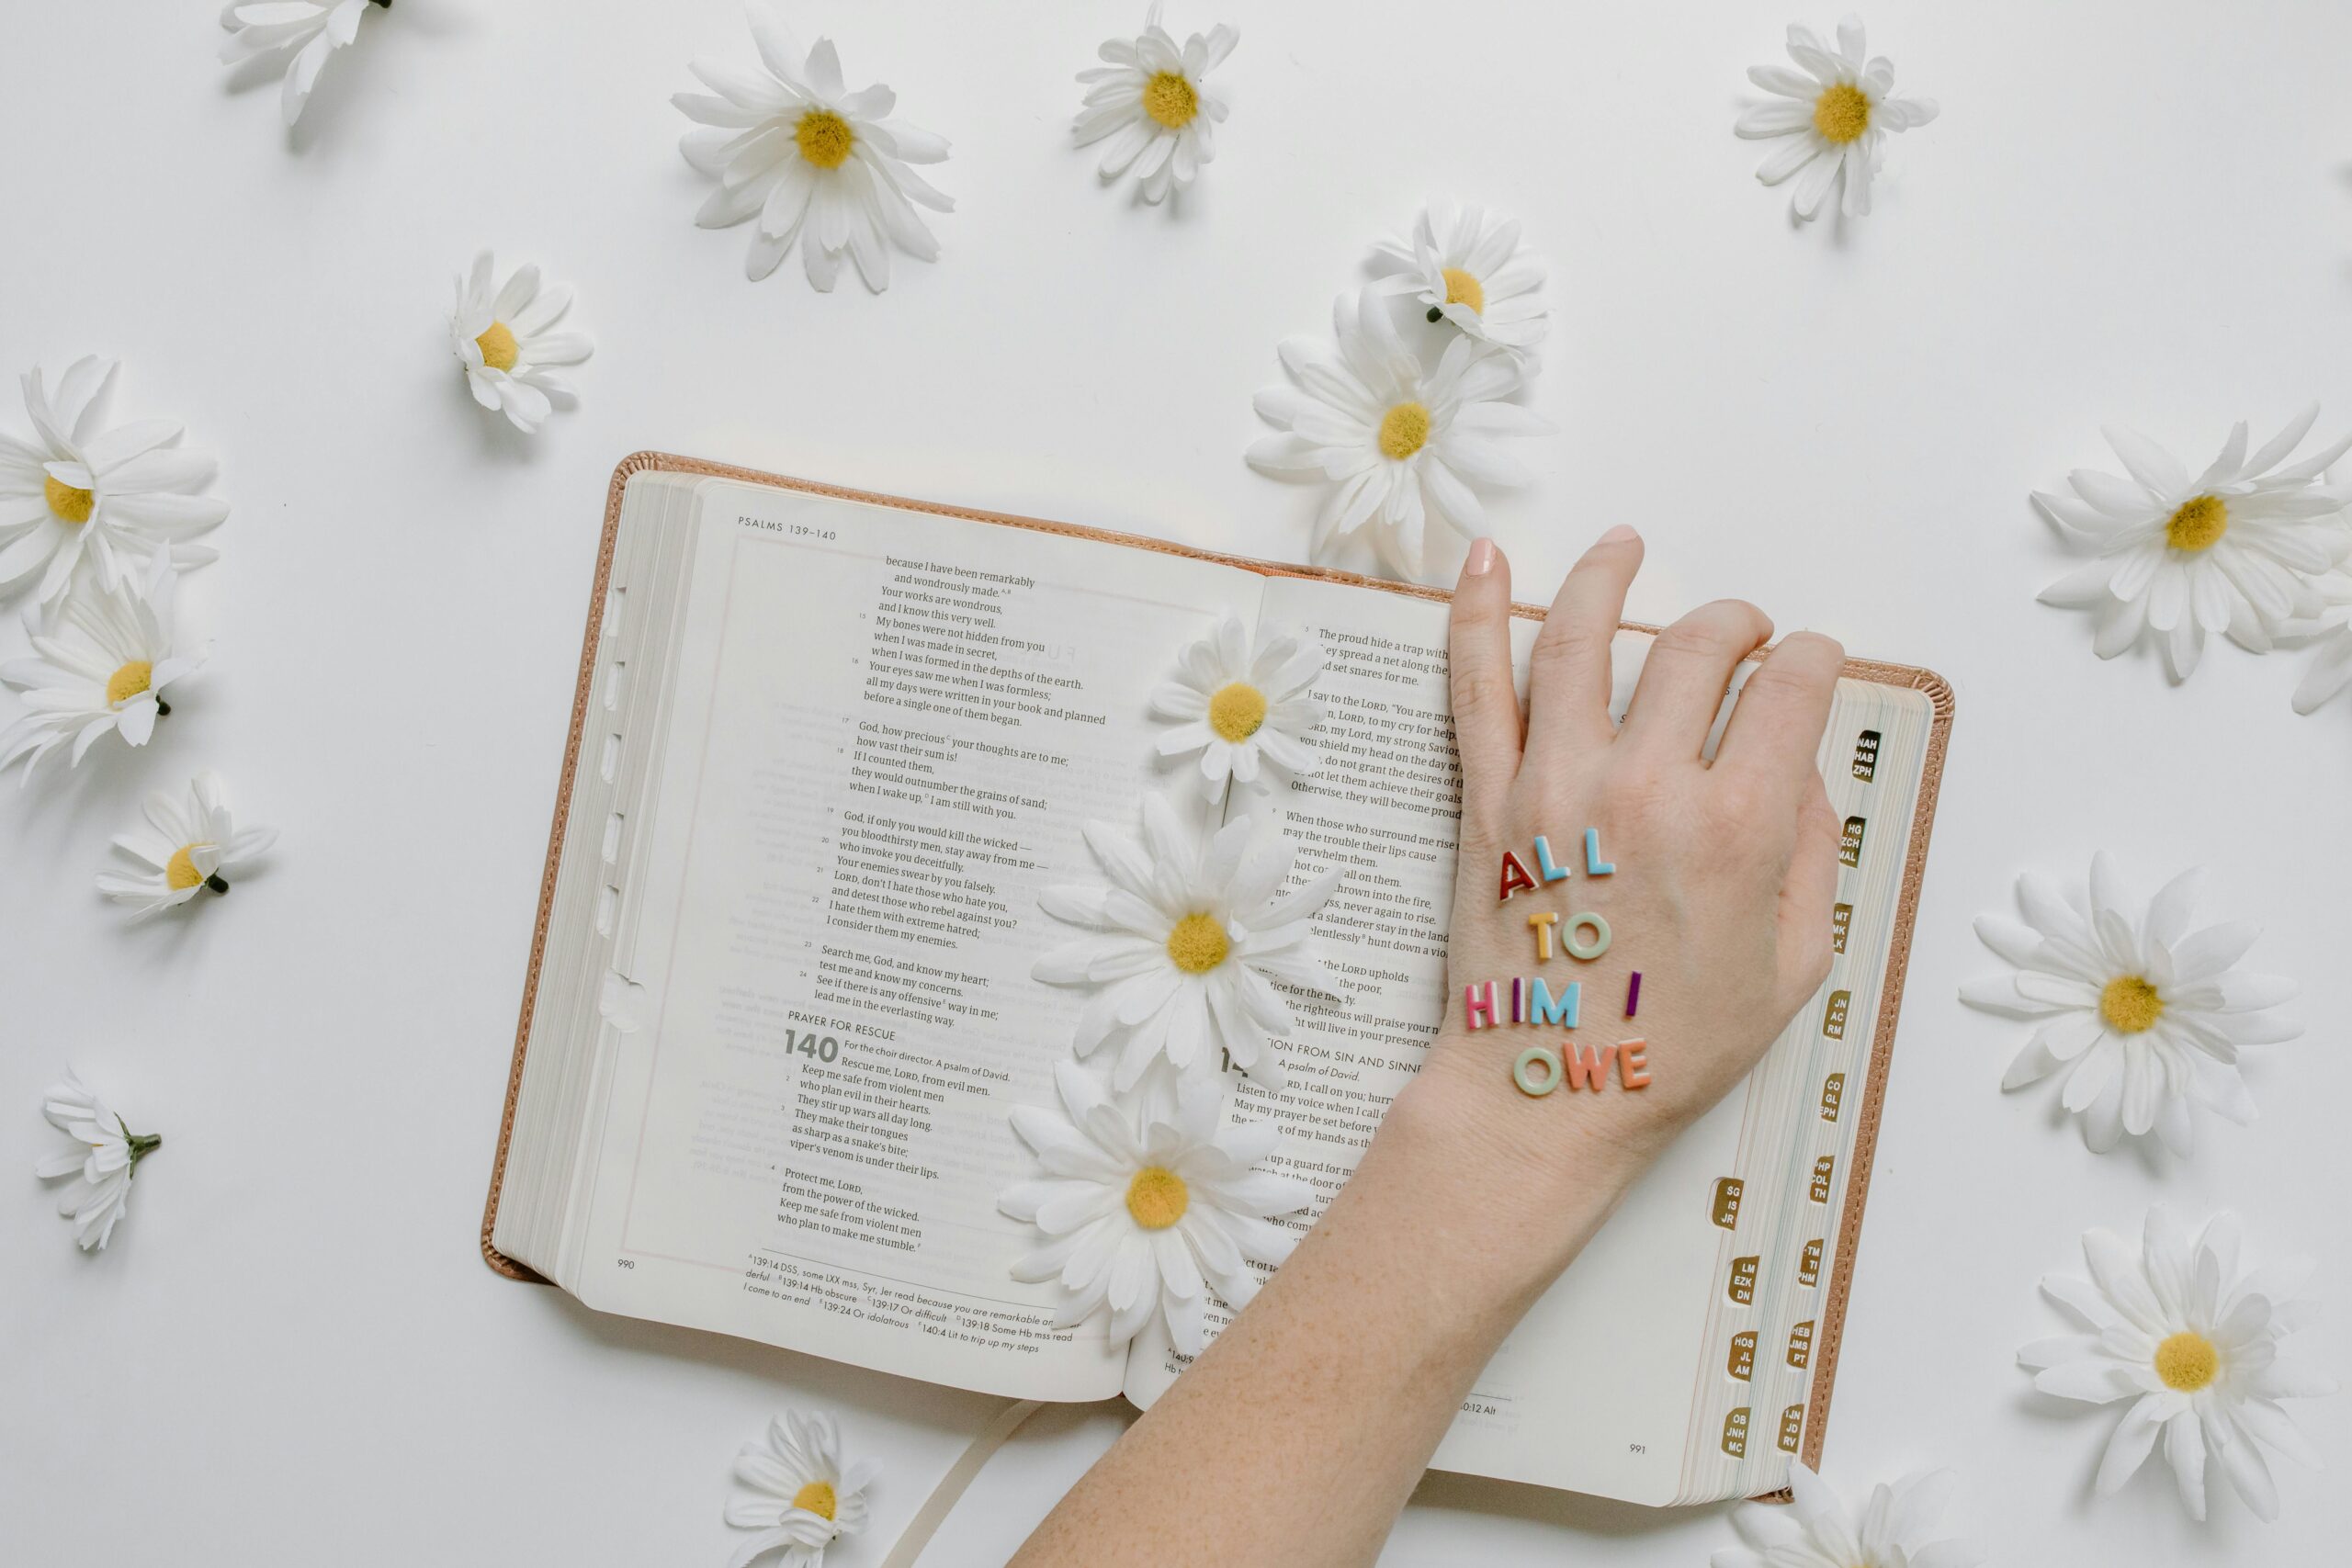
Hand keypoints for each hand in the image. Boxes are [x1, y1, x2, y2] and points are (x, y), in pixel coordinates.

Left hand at [1394, 528, 1843, 1248]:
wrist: (1547, 1092)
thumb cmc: (1673, 1046)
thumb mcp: (1795, 965)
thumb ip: (1812, 851)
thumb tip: (1800, 763)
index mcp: (1736, 828)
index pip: (1790, 688)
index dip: (1813, 659)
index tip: (1809, 664)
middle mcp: (1646, 788)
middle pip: (1696, 647)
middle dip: (1735, 622)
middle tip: (1742, 634)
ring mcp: (1554, 784)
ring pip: (1580, 636)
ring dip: (1609, 575)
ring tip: (1627, 544)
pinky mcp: (1486, 798)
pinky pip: (1474, 684)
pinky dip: (1475, 611)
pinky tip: (1487, 559)